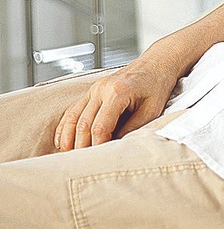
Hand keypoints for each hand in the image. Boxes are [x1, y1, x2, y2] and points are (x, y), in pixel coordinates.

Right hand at [55, 49, 181, 150]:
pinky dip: (65, 127)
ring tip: (69, 156)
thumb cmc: (156, 86)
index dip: (97, 146)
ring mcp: (93, 89)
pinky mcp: (91, 91)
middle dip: (81, 146)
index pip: (100, 127)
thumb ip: (134, 128)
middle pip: (83, 124)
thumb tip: (115, 146)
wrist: (155, 64)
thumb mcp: (152, 110)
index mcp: (117, 92)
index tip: (99, 160)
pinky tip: (63, 141)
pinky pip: (72, 110)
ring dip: (68, 139)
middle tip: (81, 164)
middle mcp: (101, 89)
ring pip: (72, 118)